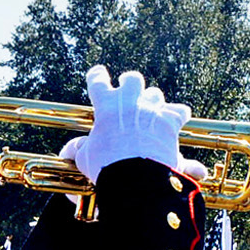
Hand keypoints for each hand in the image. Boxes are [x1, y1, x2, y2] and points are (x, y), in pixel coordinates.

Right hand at [58, 66, 208, 184]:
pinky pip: (180, 111)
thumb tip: (70, 150)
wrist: (135, 176)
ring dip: (152, 101)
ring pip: (155, 94)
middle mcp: (130, 101)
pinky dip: (178, 115)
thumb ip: (79, 149)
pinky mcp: (170, 121)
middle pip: (133, 80)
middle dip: (130, 82)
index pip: (97, 81)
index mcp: (105, 105)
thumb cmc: (105, 166)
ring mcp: (151, 109)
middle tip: (128, 85)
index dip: (97, 76)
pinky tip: (178, 118)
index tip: (98, 73)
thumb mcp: (84, 158)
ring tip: (151, 109)